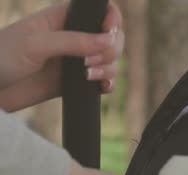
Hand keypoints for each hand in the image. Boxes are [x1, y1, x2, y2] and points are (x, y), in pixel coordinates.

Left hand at [0, 1, 123, 111]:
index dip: (112, 19)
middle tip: (90, 62)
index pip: (100, 10)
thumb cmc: (2, 59)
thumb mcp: (36, 45)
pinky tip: (99, 87)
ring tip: (88, 76)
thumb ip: (73, 41)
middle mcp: (74, 37)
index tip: (109, 32)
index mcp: (63, 18)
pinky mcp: (77, 82)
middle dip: (111, 50)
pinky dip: (107, 84)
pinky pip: (104, 80)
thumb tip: (108, 40)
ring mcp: (77, 60)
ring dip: (109, 69)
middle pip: (112, 37)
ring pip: (111, 60)